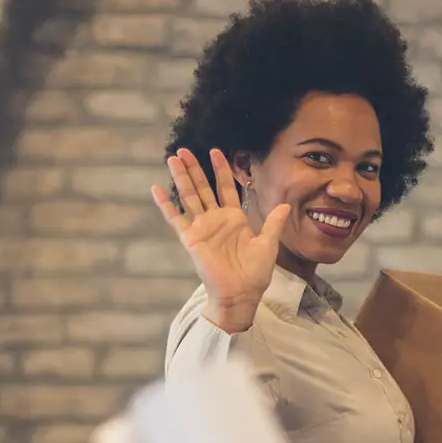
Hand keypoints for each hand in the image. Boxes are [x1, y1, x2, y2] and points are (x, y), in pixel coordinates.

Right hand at [151, 148, 289, 333]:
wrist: (240, 293)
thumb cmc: (254, 273)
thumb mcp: (268, 244)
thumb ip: (273, 222)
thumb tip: (285, 205)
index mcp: (234, 218)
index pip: (225, 187)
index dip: (221, 169)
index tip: (217, 151)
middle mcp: (215, 219)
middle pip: (202, 187)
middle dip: (195, 168)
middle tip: (185, 149)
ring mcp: (201, 228)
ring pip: (189, 196)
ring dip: (181, 177)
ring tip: (173, 158)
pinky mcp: (190, 238)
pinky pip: (175, 218)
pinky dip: (166, 204)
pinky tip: (156, 189)